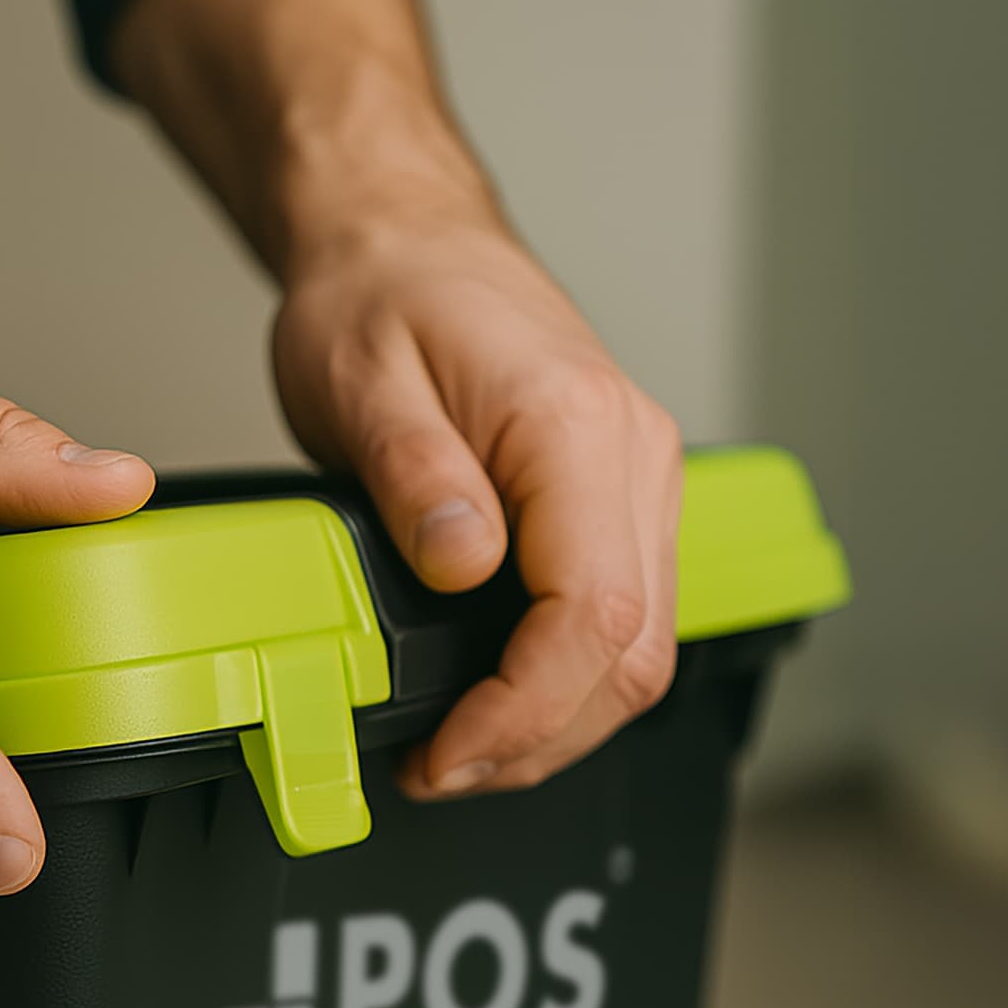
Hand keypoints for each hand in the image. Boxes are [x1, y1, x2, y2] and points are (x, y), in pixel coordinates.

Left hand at [273, 204, 684, 800]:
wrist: (407, 237)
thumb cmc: (381, 297)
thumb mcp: (361, 382)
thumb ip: (416, 477)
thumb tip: (463, 569)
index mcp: (576, 424)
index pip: (594, 610)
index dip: (525, 710)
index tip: (449, 753)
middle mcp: (635, 451)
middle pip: (636, 649)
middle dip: (542, 737)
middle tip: (440, 769)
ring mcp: (642, 475)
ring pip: (645, 644)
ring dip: (560, 718)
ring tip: (461, 748)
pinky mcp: (626, 494)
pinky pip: (628, 610)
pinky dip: (572, 675)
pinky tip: (503, 695)